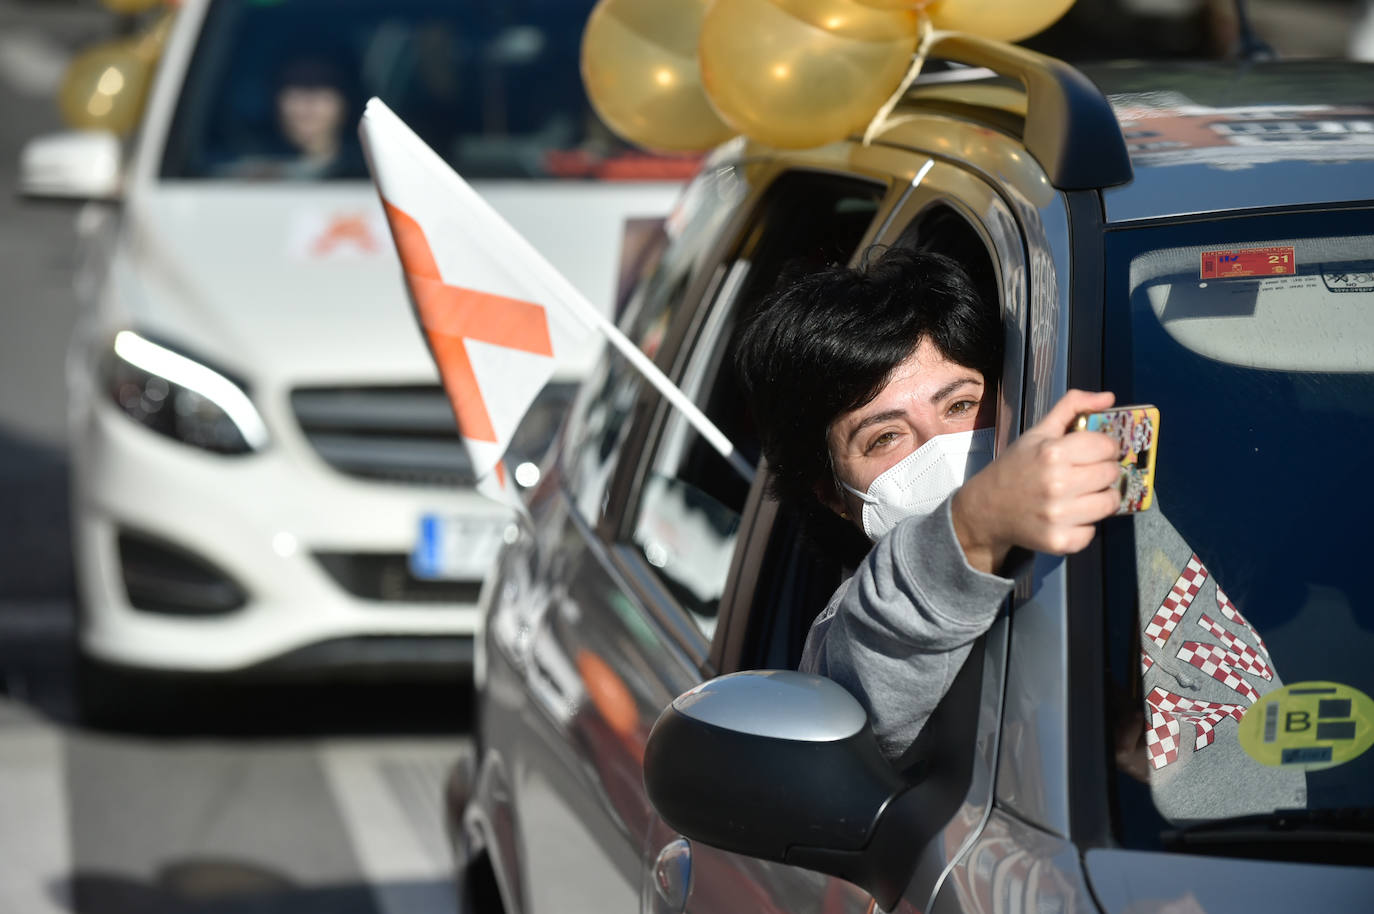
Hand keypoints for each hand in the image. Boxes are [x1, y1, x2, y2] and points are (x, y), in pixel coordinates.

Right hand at [951, 389, 1121, 573]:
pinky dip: (1084, 525)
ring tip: (1081, 494)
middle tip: (1086, 473)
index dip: (1104, 447)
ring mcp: (1058, 515)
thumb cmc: (1015, 468)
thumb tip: (1108, 397)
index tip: (1094, 452)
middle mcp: (1056, 484)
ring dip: (1100, 497)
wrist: (985, 509)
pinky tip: (1068, 516)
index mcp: (1052, 453)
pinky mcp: (1059, 541)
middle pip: (1111, 473)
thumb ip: (1071, 407)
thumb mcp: (1038, 433)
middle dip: (1103, 471)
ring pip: (1110, 502)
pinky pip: (1092, 531)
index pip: (1107, 446)